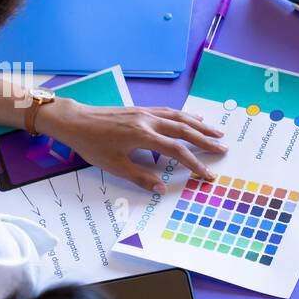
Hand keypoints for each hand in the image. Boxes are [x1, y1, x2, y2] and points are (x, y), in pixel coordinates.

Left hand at [36, 99, 226, 192]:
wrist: (75, 120)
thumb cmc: (92, 144)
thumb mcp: (114, 165)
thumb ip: (141, 177)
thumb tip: (161, 188)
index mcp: (143, 136)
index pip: (176, 151)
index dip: (194, 163)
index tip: (207, 174)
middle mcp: (148, 121)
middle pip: (184, 130)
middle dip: (205, 140)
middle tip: (223, 148)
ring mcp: (145, 113)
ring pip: (179, 117)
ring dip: (200, 125)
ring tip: (216, 132)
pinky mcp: (141, 109)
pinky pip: (169, 111)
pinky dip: (184, 116)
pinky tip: (192, 118)